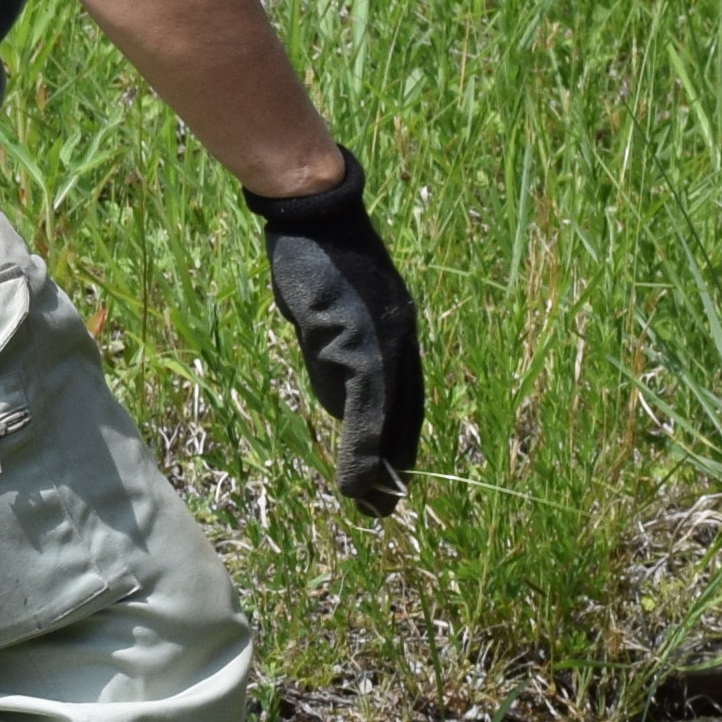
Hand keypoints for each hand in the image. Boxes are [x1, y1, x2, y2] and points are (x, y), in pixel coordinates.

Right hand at [249, 151, 423, 512]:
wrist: (314, 215)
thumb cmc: (317, 249)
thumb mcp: (335, 302)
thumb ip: (342, 339)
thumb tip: (337, 377)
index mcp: (400, 327)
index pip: (407, 395)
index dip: (399, 436)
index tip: (393, 472)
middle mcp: (401, 339)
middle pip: (404, 413)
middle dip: (395, 462)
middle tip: (387, 506)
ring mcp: (385, 344)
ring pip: (382, 417)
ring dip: (371, 463)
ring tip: (367, 503)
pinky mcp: (363, 348)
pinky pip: (369, 412)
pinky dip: (363, 450)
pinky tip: (358, 481)